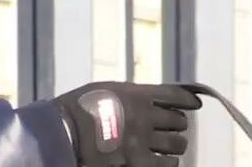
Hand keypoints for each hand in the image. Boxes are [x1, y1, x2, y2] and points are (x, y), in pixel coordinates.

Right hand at [52, 82, 201, 166]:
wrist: (57, 136)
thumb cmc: (76, 111)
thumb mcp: (106, 92)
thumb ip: (132, 95)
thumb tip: (153, 99)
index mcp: (138, 96)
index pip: (177, 95)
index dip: (188, 100)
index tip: (194, 104)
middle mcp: (145, 118)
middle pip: (179, 122)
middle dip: (176, 126)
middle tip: (171, 129)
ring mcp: (141, 143)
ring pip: (177, 144)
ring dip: (174, 145)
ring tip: (168, 148)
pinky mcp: (136, 164)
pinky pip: (166, 165)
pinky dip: (168, 163)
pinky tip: (164, 162)